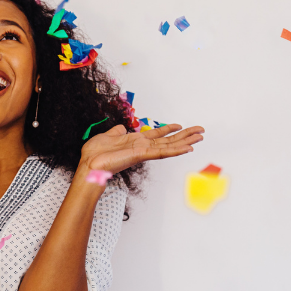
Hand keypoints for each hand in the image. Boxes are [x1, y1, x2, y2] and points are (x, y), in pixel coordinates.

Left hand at [80, 123, 204, 174]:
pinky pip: (161, 152)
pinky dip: (175, 150)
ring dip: (185, 141)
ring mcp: (143, 151)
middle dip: (184, 135)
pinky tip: (187, 147)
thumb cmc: (95, 154)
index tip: (180, 126)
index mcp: (135, 141)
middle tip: (201, 131)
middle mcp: (142, 147)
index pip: (157, 135)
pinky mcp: (141, 155)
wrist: (89, 165)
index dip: (169, 130)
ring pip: (169, 146)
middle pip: (168, 140)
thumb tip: (121, 127)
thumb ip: (116, 132)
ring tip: (200, 137)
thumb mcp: (107, 136)